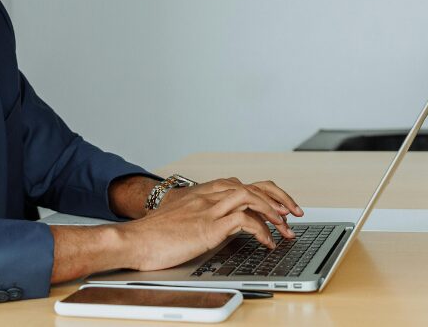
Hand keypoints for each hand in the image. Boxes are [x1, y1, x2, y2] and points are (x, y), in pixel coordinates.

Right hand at [119, 178, 303, 271]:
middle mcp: (209, 195)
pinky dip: (261, 230)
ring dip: (275, 212)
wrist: (132, 240)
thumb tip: (220, 227)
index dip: (267, 193)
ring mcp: (208, 209)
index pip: (244, 184)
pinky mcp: (207, 227)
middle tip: (294, 215)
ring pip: (252, 197)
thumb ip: (201, 216)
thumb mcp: (182, 219)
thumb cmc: (153, 234)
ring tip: (285, 229)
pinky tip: (266, 242)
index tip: (282, 206)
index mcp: (204, 192)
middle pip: (254, 186)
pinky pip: (244, 221)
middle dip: (280, 199)